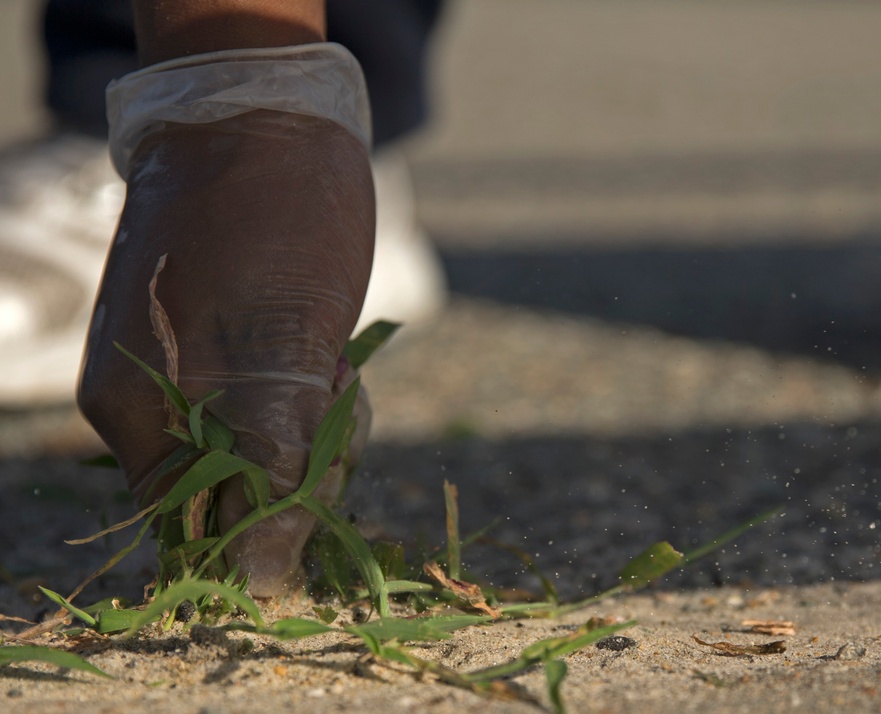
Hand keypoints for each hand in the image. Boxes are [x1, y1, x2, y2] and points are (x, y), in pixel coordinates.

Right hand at [78, 109, 374, 595]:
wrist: (269, 119)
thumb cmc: (271, 219)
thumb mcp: (280, 343)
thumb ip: (267, 459)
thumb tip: (263, 581)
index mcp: (141, 415)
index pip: (195, 530)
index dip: (268, 526)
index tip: (325, 478)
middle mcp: (159, 407)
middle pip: (238, 499)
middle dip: (306, 469)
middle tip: (334, 396)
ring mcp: (198, 378)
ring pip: (271, 457)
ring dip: (323, 430)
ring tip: (336, 362)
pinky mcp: (239, 355)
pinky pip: (284, 416)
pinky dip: (323, 401)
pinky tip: (337, 356)